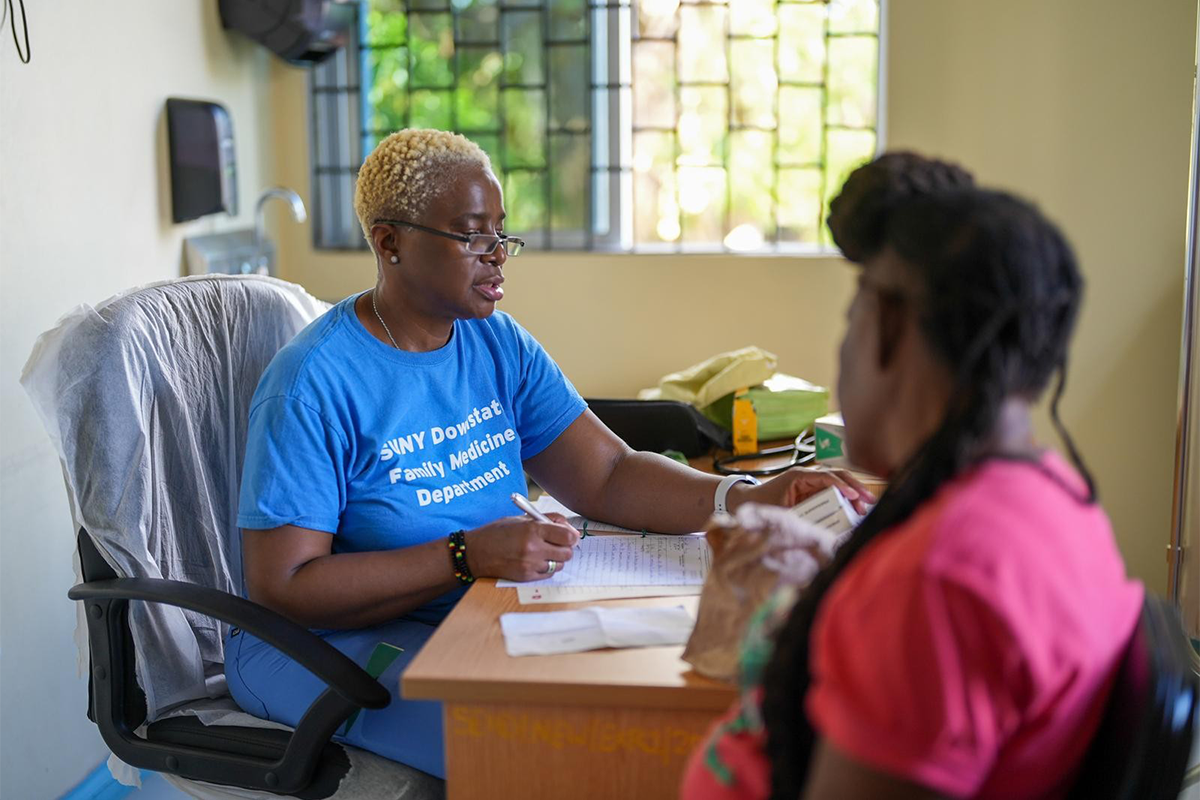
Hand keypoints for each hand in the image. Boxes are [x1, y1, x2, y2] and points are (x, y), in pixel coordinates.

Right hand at [463, 513, 579, 581]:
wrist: (475, 552)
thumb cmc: (497, 532)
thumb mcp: (520, 519)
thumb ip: (546, 520)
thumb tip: (567, 526)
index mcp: (532, 529)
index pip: (568, 536)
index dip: (571, 535)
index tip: (569, 535)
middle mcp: (533, 548)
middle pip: (567, 552)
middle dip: (565, 547)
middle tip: (557, 544)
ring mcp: (530, 564)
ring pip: (559, 564)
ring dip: (556, 559)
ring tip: (543, 552)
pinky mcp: (526, 576)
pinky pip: (548, 573)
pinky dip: (546, 567)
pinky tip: (535, 560)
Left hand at [730, 466, 876, 514]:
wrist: (744, 501)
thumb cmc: (760, 504)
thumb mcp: (778, 513)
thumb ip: (796, 519)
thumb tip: (815, 532)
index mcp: (798, 476)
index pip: (826, 476)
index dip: (842, 486)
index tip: (854, 497)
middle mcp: (807, 477)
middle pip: (837, 476)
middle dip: (855, 487)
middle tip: (869, 500)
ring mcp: (810, 484)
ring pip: (837, 484)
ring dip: (852, 494)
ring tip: (865, 508)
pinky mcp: (811, 492)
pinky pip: (831, 494)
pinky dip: (843, 501)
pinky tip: (854, 511)